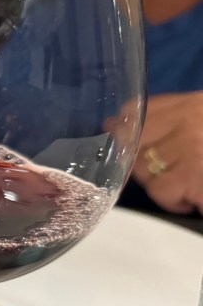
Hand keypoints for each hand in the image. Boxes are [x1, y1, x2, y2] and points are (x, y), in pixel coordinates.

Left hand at [131, 92, 202, 212]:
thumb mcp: (201, 118)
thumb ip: (165, 117)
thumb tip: (112, 125)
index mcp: (192, 104)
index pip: (133, 111)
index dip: (126, 132)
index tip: (128, 145)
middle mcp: (190, 122)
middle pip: (135, 146)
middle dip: (146, 164)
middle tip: (174, 171)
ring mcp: (194, 151)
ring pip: (147, 174)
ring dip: (164, 185)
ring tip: (190, 184)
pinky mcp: (198, 179)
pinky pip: (165, 193)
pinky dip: (176, 201)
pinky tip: (196, 196)